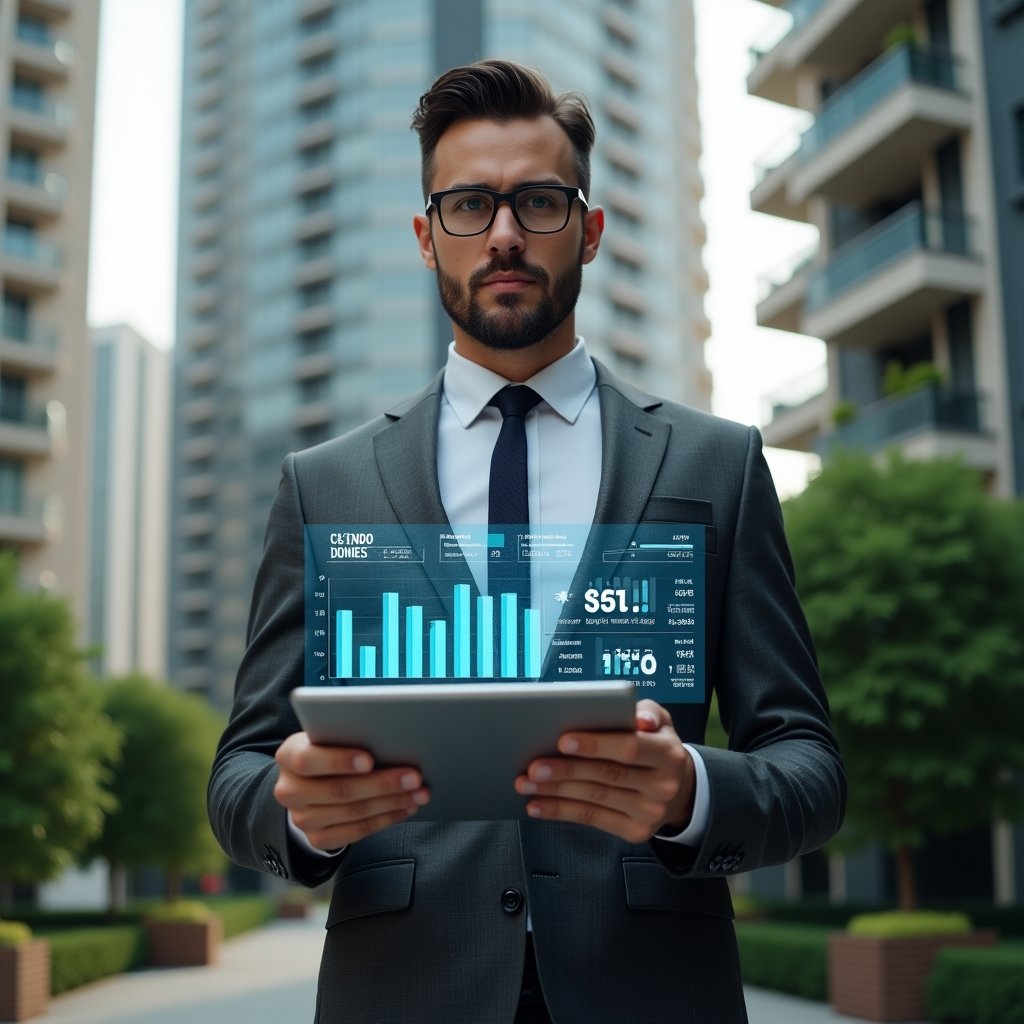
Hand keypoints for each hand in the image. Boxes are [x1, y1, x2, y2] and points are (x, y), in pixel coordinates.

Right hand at [273, 732, 429, 850]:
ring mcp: (302, 818)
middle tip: (414, 775)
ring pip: (353, 812)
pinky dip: (385, 819)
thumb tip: (389, 736)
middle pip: (339, 790)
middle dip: (382, 783)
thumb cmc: (328, 747)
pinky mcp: (317, 838)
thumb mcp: (329, 734)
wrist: (308, 780)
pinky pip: (356, 832)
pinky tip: (404, 808)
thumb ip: (347, 734)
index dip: (339, 761)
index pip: (308, 760)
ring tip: (419, 792)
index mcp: (288, 756)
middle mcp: (289, 790)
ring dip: (392, 802)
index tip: (370, 759)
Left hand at [514, 700, 694, 842]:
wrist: (678, 788)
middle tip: (534, 765)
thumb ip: (647, 712)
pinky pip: (592, 819)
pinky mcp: (635, 831)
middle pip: (607, 775)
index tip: (563, 740)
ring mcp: (650, 812)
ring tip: (526, 782)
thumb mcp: (660, 722)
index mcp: (668, 753)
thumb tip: (637, 717)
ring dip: (555, 791)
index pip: (630, 748)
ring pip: (594, 798)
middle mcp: (663, 785)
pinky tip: (537, 805)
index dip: (596, 745)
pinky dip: (560, 811)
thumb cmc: (656, 744)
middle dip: (566, 770)